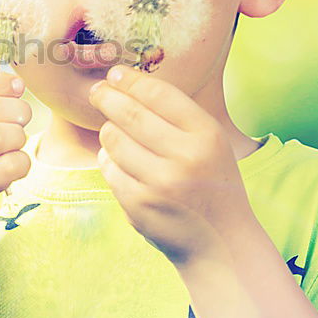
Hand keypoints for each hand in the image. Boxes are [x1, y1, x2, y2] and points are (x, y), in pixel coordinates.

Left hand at [87, 64, 255, 267]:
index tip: (115, 74)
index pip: (160, 94)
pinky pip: (109, 169)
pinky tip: (116, 160)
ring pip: (114, 139)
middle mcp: (186, 157)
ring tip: (113, 130)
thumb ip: (179, 117)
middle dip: (107, 97)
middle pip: (130, 113)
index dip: (132, 81)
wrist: (221, 243)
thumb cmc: (212, 184)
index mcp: (207, 135)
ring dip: (109, 131)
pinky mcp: (139, 206)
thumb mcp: (212, 144)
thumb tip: (129, 83)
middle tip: (96, 91)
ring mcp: (161, 183)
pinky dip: (109, 161)